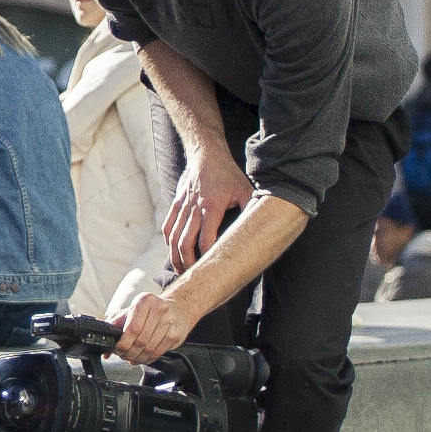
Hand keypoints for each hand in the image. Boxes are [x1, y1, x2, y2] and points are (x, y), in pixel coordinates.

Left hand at [114, 286, 186, 365]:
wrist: (176, 309)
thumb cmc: (149, 311)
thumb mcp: (130, 312)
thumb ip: (115, 327)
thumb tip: (105, 350)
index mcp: (144, 301)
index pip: (132, 328)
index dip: (123, 343)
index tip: (118, 350)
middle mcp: (158, 309)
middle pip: (141, 340)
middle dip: (129, 352)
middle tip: (124, 356)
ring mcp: (169, 321)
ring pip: (150, 348)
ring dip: (138, 357)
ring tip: (132, 358)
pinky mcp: (175, 334)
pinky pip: (159, 351)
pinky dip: (149, 358)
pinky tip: (143, 358)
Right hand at [163, 141, 247, 267]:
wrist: (206, 154)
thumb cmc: (228, 174)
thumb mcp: (246, 190)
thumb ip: (251, 210)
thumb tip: (262, 230)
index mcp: (212, 207)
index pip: (204, 240)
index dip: (205, 257)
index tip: (209, 271)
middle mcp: (194, 208)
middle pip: (185, 242)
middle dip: (187, 262)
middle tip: (192, 277)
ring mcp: (183, 206)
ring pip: (174, 236)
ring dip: (175, 255)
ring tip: (180, 270)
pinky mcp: (176, 203)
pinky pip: (168, 226)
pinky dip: (169, 241)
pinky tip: (173, 251)